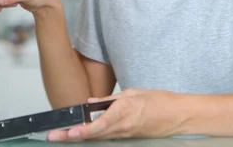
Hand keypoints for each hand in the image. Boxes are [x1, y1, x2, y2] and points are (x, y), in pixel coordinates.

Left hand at [46, 89, 183, 141]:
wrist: (178, 116)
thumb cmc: (160, 102)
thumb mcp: (133, 93)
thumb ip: (110, 99)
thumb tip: (92, 103)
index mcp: (125, 112)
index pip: (100, 124)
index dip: (83, 130)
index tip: (70, 131)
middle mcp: (123, 127)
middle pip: (93, 135)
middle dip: (72, 136)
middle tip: (54, 137)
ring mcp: (125, 135)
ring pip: (98, 139)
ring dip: (79, 138)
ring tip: (61, 136)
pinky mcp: (127, 138)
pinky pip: (107, 138)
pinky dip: (93, 137)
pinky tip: (81, 135)